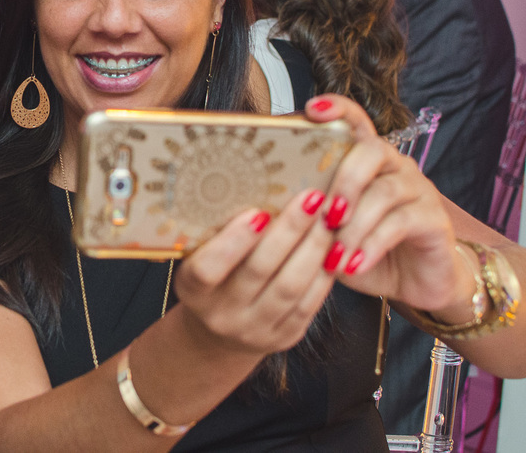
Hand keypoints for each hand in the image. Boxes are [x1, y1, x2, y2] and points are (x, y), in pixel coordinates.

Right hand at [173, 187, 336, 355]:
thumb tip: (260, 187)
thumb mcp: (202, 259)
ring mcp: (254, 330)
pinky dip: (324, 272)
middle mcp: (220, 314)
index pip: (208, 268)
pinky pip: (309, 304)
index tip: (258, 212)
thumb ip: (221, 235)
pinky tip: (333, 247)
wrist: (220, 333)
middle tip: (310, 198)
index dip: (234, 242)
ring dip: (314, 248)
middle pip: (258, 271)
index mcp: (192, 290)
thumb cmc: (213, 280)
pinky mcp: (284, 338)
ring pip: (290, 287)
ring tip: (328, 218)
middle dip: (289, 231)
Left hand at [303, 95, 463, 313]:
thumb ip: (306, 211)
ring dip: (353, 224)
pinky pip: (401, 224)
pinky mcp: (434, 219)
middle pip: (371, 151)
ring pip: (384, 192)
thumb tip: (259, 208)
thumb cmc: (360, 248)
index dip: (338, 109)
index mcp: (365, 160)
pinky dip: (370, 246)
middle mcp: (395, 166)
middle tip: (324, 215)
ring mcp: (418, 189)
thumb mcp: (327, 230)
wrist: (411, 283)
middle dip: (342, 181)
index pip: (355, 121)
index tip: (313, 110)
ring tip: (331, 253)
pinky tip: (351, 264)